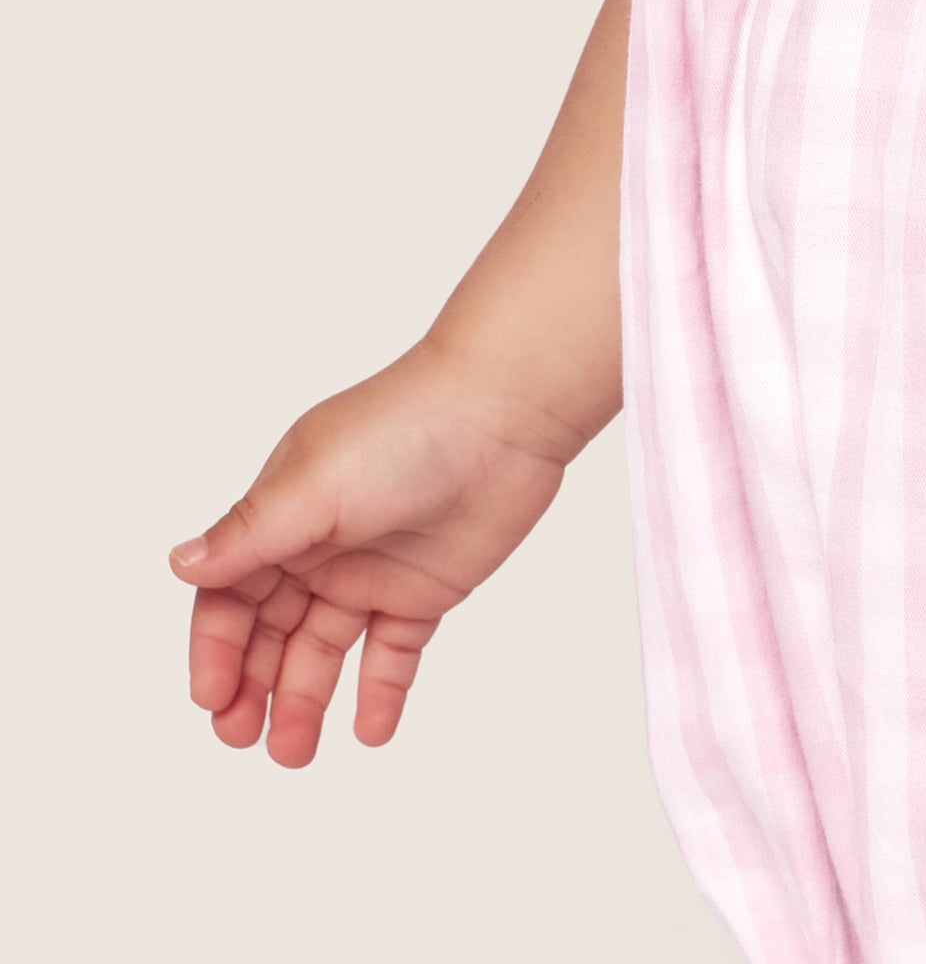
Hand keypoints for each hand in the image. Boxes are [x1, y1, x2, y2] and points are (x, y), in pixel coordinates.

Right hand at [166, 336, 587, 764]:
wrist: (506, 413)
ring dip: (305, 700)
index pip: (230, 595)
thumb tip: (179, 563)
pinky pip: (394, 652)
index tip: (212, 700)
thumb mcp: (314, 486)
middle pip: (270, 631)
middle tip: (244, 739)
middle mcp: (320, 545)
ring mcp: (373, 569)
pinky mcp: (426, 588)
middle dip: (252, 687)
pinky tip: (371, 731)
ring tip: (295, 753)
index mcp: (282, 515)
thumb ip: (250, 535)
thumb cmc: (404, 431)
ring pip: (324, 649)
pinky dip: (381, 692)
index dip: (217, 649)